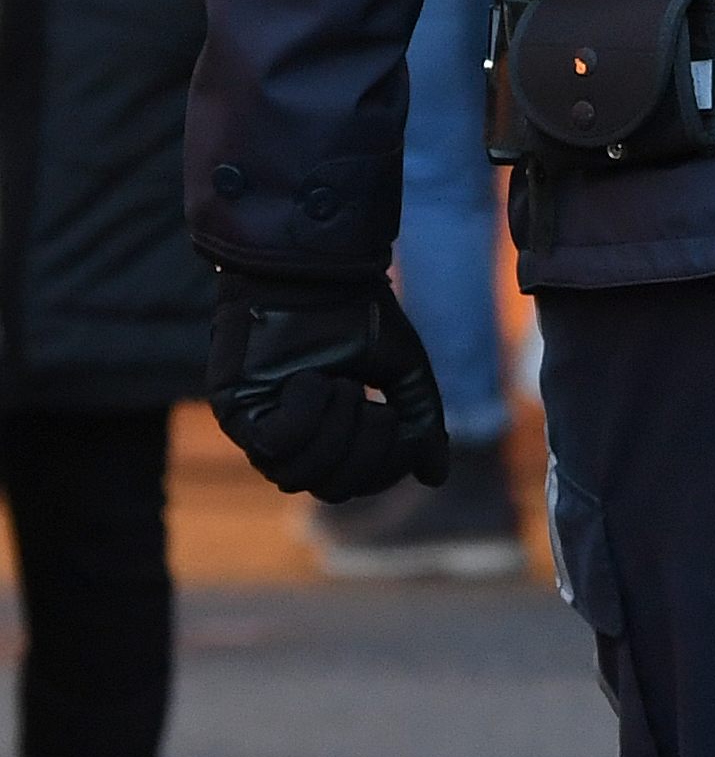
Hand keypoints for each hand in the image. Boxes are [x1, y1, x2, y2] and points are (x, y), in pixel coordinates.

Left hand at [208, 278, 449, 501]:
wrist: (319, 268)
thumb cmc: (356, 311)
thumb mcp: (400, 371)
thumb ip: (418, 420)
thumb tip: (435, 477)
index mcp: (327, 434)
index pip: (354, 485)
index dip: (385, 465)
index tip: (397, 419)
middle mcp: (290, 440)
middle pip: (330, 488)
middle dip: (365, 448)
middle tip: (372, 401)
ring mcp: (258, 428)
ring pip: (299, 475)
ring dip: (336, 429)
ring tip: (342, 383)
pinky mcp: (236, 410)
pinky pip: (276, 445)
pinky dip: (307, 414)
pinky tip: (314, 378)